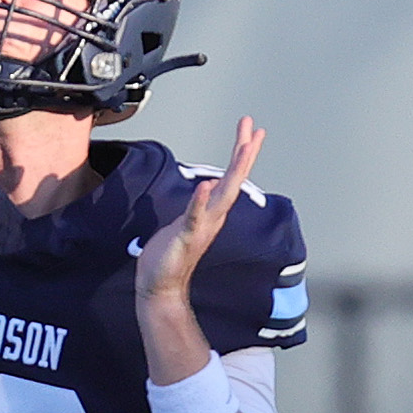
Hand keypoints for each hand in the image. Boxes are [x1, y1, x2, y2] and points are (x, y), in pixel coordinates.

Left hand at [135, 116, 264, 302]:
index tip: (251, 131)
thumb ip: (198, 204)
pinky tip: (206, 185)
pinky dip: (200, 201)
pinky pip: (194, 216)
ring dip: (234, 170)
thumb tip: (208, 187)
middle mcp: (212, 216)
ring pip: (223, 194)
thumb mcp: (185, 221)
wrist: (160, 286)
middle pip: (234, 179)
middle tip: (252, 127)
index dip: (241, 154)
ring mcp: (201, 226)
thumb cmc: (168, 256)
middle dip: (244, 152)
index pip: (230, 177)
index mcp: (211, 211)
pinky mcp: (186, 237)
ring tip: (244, 147)